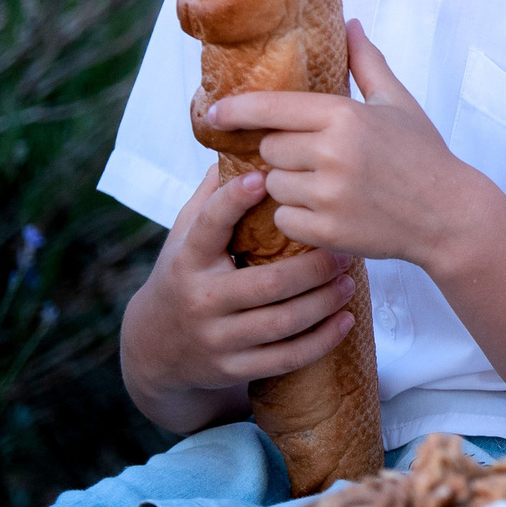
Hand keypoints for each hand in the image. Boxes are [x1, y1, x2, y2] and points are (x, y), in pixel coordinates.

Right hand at [120, 165, 359, 432]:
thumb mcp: (186, 237)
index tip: (264, 176)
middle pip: (268, 284)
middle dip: (313, 267)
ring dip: (324, 301)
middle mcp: (200, 301)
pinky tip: (345, 318)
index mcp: (188, 260)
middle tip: (345, 247)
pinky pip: (286, 357)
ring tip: (350, 279)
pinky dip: (321, 339)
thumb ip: (213, 195)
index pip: (209, 226)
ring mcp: (216, 339)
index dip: (233, 201)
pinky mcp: (232, 368)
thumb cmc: (187, 274)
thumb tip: (247, 138)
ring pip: (283, 323)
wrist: (155, 349)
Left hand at [207, 21, 489, 271]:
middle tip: (320, 159)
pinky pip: (283, 219)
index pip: (272, 108)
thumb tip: (351, 23)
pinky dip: (299, 218)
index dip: (236, 110)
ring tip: (329, 187)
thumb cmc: (423, 155)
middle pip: (270, 149)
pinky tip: (330, 212)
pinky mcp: (326, 230)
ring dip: (291, 187)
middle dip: (286, 153)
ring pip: (273, 185)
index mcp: (345, 116)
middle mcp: (331, 153)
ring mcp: (327, 194)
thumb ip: (367, 64)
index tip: (213, 113)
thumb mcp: (399, 103)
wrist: (450, 214)